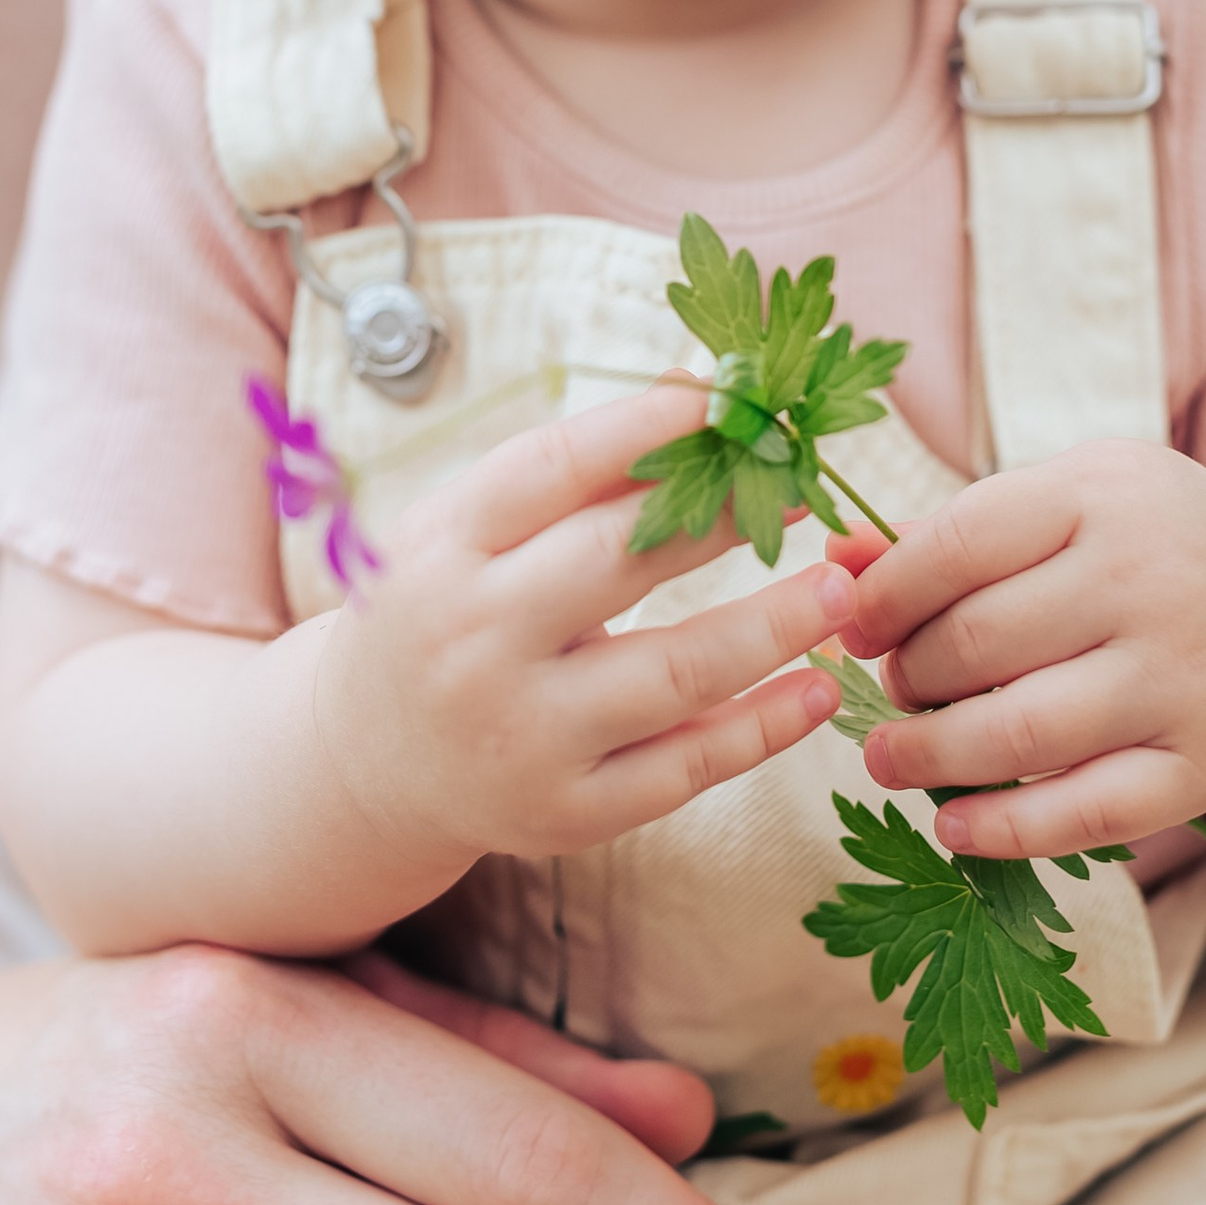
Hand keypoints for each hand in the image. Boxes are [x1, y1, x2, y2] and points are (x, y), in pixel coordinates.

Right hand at [308, 385, 853, 882]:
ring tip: (839, 588)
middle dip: (725, 514)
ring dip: (775, 625)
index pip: (553, 467)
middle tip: (803, 484)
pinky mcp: (565, 812)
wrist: (366, 761)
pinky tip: (817, 690)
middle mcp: (473, 642)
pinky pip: (685, 768)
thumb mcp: (466, 531)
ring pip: (675, 672)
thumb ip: (570, 472)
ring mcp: (521, 735)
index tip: (736, 398)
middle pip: (620, 560)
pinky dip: (762, 729)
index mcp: (441, 550)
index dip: (651, 425)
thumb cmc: (440, 610)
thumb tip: (701, 391)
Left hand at [841, 443, 1205, 863]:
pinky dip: (1005, 830)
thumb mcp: (1064, 504)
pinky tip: (954, 825)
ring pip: (1023, 733)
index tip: (850, 626)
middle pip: (980, 643)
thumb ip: (949, 535)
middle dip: (908, 676)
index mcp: (1104, 494)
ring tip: (891, 757)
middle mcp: (1154, 579)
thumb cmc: (1144, 548)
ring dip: (932, 757)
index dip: (882, 596)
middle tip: (890, 690)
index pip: (959, 546)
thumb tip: (829, 563)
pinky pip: (1086, 813)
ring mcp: (1187, 678)